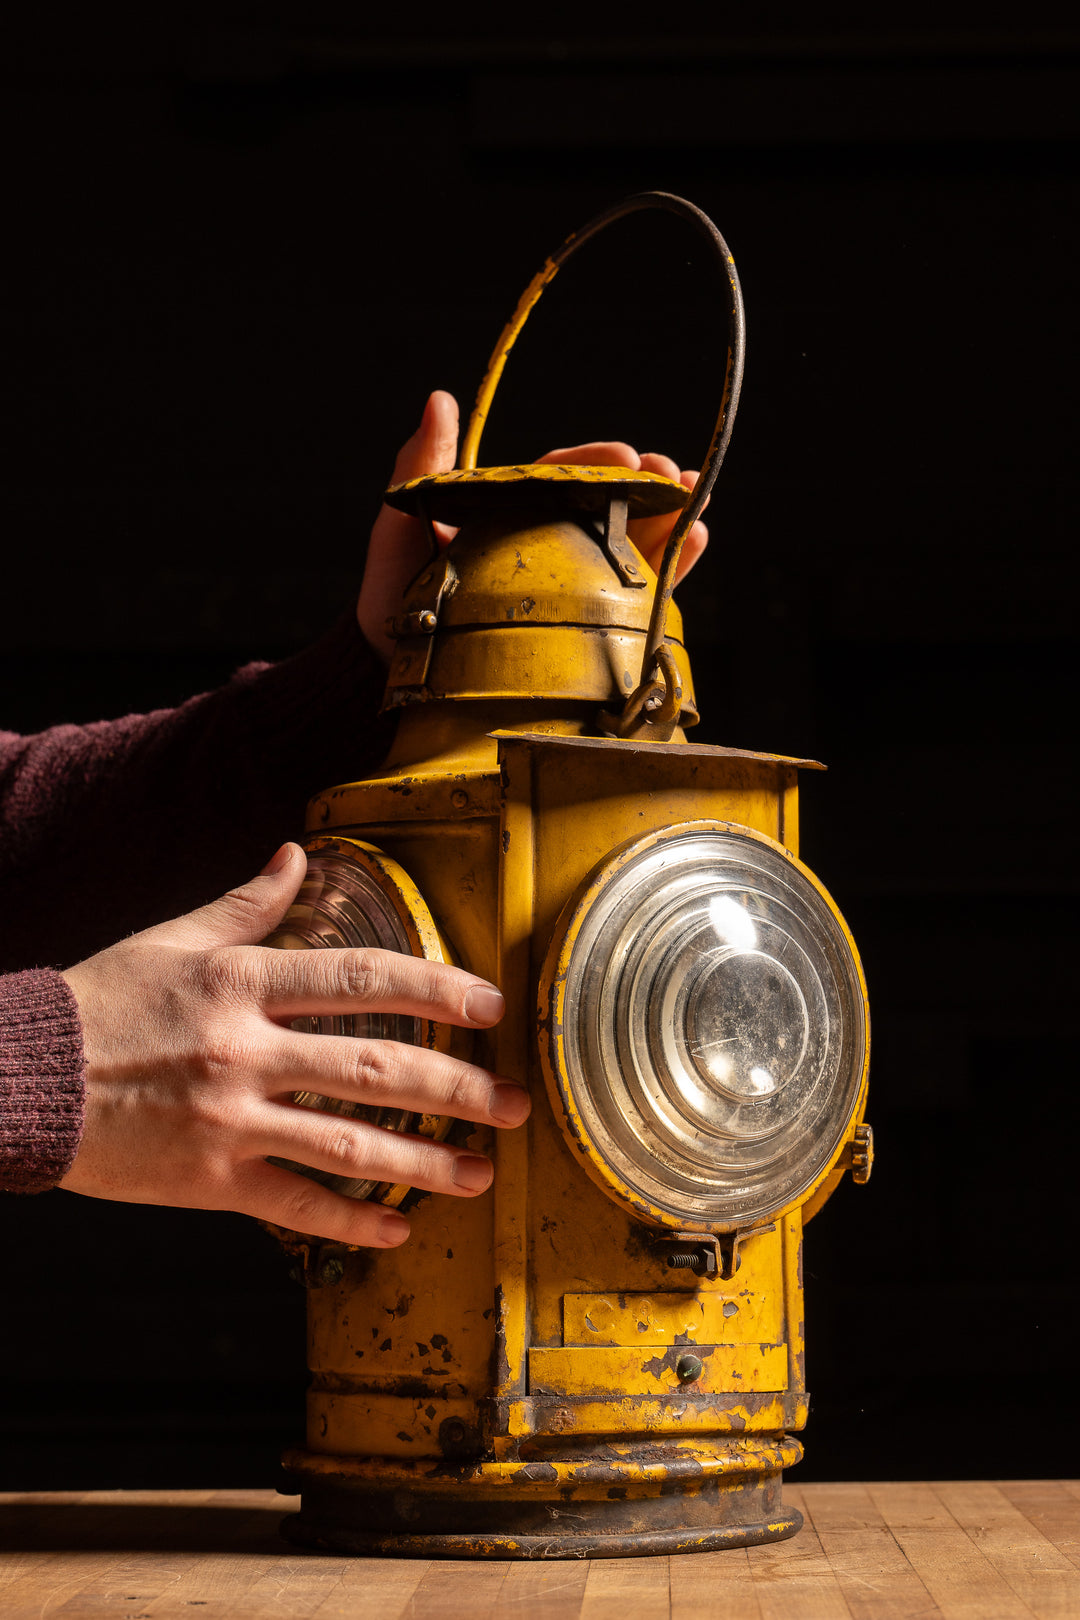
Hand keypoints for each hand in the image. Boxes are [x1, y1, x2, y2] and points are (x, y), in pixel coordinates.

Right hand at [60, 843, 523, 1247]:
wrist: (24, 1080)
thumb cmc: (101, 1003)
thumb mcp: (173, 940)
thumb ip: (247, 904)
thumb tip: (296, 853)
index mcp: (244, 983)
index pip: (362, 979)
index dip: (436, 987)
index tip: (489, 1004)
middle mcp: (247, 1050)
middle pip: (376, 1068)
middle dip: (460, 1087)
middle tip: (516, 1102)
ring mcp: (232, 1120)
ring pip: (350, 1146)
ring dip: (427, 1162)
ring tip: (482, 1173)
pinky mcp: (211, 1179)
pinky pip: (296, 1206)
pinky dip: (353, 1221)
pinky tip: (399, 1227)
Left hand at [357, 391, 708, 662]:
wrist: (396, 674)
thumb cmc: (394, 601)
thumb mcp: (402, 528)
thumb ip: (422, 468)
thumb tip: (439, 400)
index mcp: (511, 513)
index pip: (562, 477)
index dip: (596, 463)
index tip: (625, 454)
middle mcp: (548, 546)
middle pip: (608, 506)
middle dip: (645, 485)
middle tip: (670, 475)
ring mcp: (571, 587)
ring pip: (631, 544)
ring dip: (669, 519)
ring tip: (697, 503)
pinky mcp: (587, 632)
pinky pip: (637, 597)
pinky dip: (672, 569)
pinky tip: (695, 543)